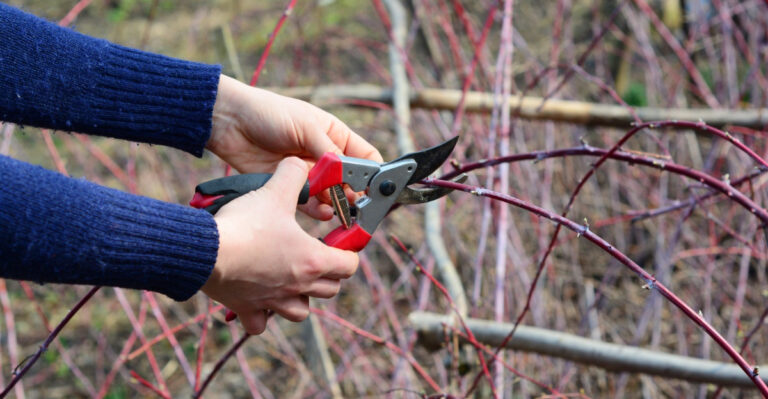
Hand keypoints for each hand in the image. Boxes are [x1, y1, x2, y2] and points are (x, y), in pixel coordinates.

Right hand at [201, 157, 358, 334]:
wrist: (206, 250)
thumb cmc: (245, 224)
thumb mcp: (275, 191)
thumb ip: (293, 173)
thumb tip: (299, 163)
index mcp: (312, 259)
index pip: (350, 265)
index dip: (348, 253)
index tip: (337, 243)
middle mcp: (298, 286)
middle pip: (330, 290)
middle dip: (328, 275)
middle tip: (315, 256)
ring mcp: (273, 301)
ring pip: (301, 312)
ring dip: (301, 299)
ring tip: (291, 281)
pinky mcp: (246, 309)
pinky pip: (260, 324)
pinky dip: (262, 316)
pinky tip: (258, 301)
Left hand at [207, 75, 383, 217]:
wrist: (230, 122)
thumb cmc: (269, 113)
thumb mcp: (305, 126)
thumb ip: (329, 151)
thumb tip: (351, 172)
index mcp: (335, 135)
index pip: (365, 157)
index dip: (373, 173)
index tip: (376, 189)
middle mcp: (324, 155)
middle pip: (350, 180)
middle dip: (355, 194)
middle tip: (357, 206)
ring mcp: (307, 172)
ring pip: (331, 194)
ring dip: (336, 204)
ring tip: (340, 211)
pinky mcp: (289, 186)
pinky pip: (309, 202)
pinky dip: (317, 209)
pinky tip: (323, 212)